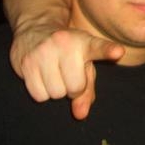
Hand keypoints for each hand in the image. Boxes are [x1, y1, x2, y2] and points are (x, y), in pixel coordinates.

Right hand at [9, 27, 124, 119]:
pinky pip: (39, 95)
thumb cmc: (68, 52)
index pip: (98, 48)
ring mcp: (43, 52)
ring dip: (56, 90)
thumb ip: (88, 89)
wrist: (35, 29)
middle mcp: (64, 44)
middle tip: (68, 74)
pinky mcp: (26, 63)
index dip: (108, 51)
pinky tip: (41, 76)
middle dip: (73, 89)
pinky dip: (42, 92)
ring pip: (55, 94)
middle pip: (75, 87)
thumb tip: (80, 115)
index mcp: (84, 42)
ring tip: (54, 73)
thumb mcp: (84, 64)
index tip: (118, 52)